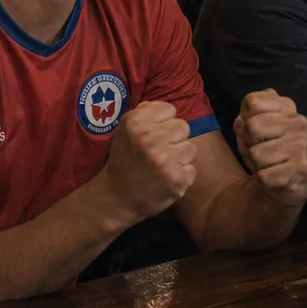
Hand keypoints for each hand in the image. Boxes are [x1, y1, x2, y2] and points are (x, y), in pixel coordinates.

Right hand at [102, 101, 195, 223]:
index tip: (152, 137)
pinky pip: (191, 169)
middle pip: (183, 127)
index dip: (163, 124)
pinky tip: (165, 181)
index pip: (170, 110)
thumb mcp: (125, 130)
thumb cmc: (124, 160)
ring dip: (179, 159)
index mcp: (136, 121)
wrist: (115, 198)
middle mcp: (149, 137)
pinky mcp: (176, 178)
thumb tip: (168, 109)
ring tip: (161, 168)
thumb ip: (146, 113)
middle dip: (173, 140)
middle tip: (157, 154)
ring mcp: (163, 158)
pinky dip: (181, 177)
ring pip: (190, 148)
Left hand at [232, 90, 306, 207]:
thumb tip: (242, 121)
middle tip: (258, 146)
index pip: (252, 102)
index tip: (253, 127)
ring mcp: (300, 146)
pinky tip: (273, 174)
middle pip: (252, 126)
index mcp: (286, 106)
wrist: (288, 180)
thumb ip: (247, 113)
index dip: (244, 118)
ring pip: (256, 153)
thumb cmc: (266, 146)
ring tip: (266, 161)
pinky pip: (264, 175)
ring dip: (255, 161)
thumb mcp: (254, 123)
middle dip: (248, 140)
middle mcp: (297, 123)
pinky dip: (263, 177)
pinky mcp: (299, 171)